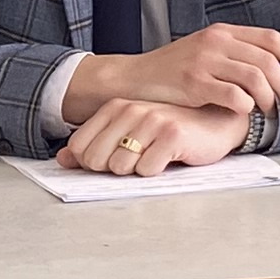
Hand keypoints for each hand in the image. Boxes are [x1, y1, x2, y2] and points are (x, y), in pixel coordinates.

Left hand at [57, 98, 251, 178]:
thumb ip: (94, 145)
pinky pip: (147, 170)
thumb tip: (62, 161)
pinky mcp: (172, 135)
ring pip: (120, 167)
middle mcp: (131, 110)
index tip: (113, 160)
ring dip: (137, 171)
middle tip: (137, 159)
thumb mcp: (130, 133)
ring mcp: (152, 121)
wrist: (217, 123)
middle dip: (113, 169)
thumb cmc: (172, 131)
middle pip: (96, 160)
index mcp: (115, 107)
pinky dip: (157, 172)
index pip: (78, 147)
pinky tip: (170, 158)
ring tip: (155, 157)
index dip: (92, 163)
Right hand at [64, 22, 279, 126]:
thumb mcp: (206, 53)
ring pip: (256, 78)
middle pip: (269, 61)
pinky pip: (234, 96)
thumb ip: (236, 57)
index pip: (271, 39)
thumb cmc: (173, 71)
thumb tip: (279, 74)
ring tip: (267, 112)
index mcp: (224, 32)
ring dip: (270, 100)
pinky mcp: (194, 83)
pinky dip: (246, 107)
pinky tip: (243, 112)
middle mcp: (217, 41)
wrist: (134, 78)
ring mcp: (205, 61)